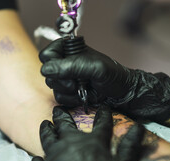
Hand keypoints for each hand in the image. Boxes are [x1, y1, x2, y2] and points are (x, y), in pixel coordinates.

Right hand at [39, 38, 169, 121]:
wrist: (123, 95)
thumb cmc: (114, 76)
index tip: (66, 67)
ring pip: (52, 87)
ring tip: (84, 87)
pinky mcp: (69, 94)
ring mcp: (66, 79)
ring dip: (68, 90)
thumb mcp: (94, 68)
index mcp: (70, 50)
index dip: (52, 62)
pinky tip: (83, 96)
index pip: (47, 54)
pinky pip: (59, 99)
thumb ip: (71, 66)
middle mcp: (65, 64)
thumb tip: (46, 69)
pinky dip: (71, 99)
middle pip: (47, 72)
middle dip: (62, 79)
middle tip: (78, 81)